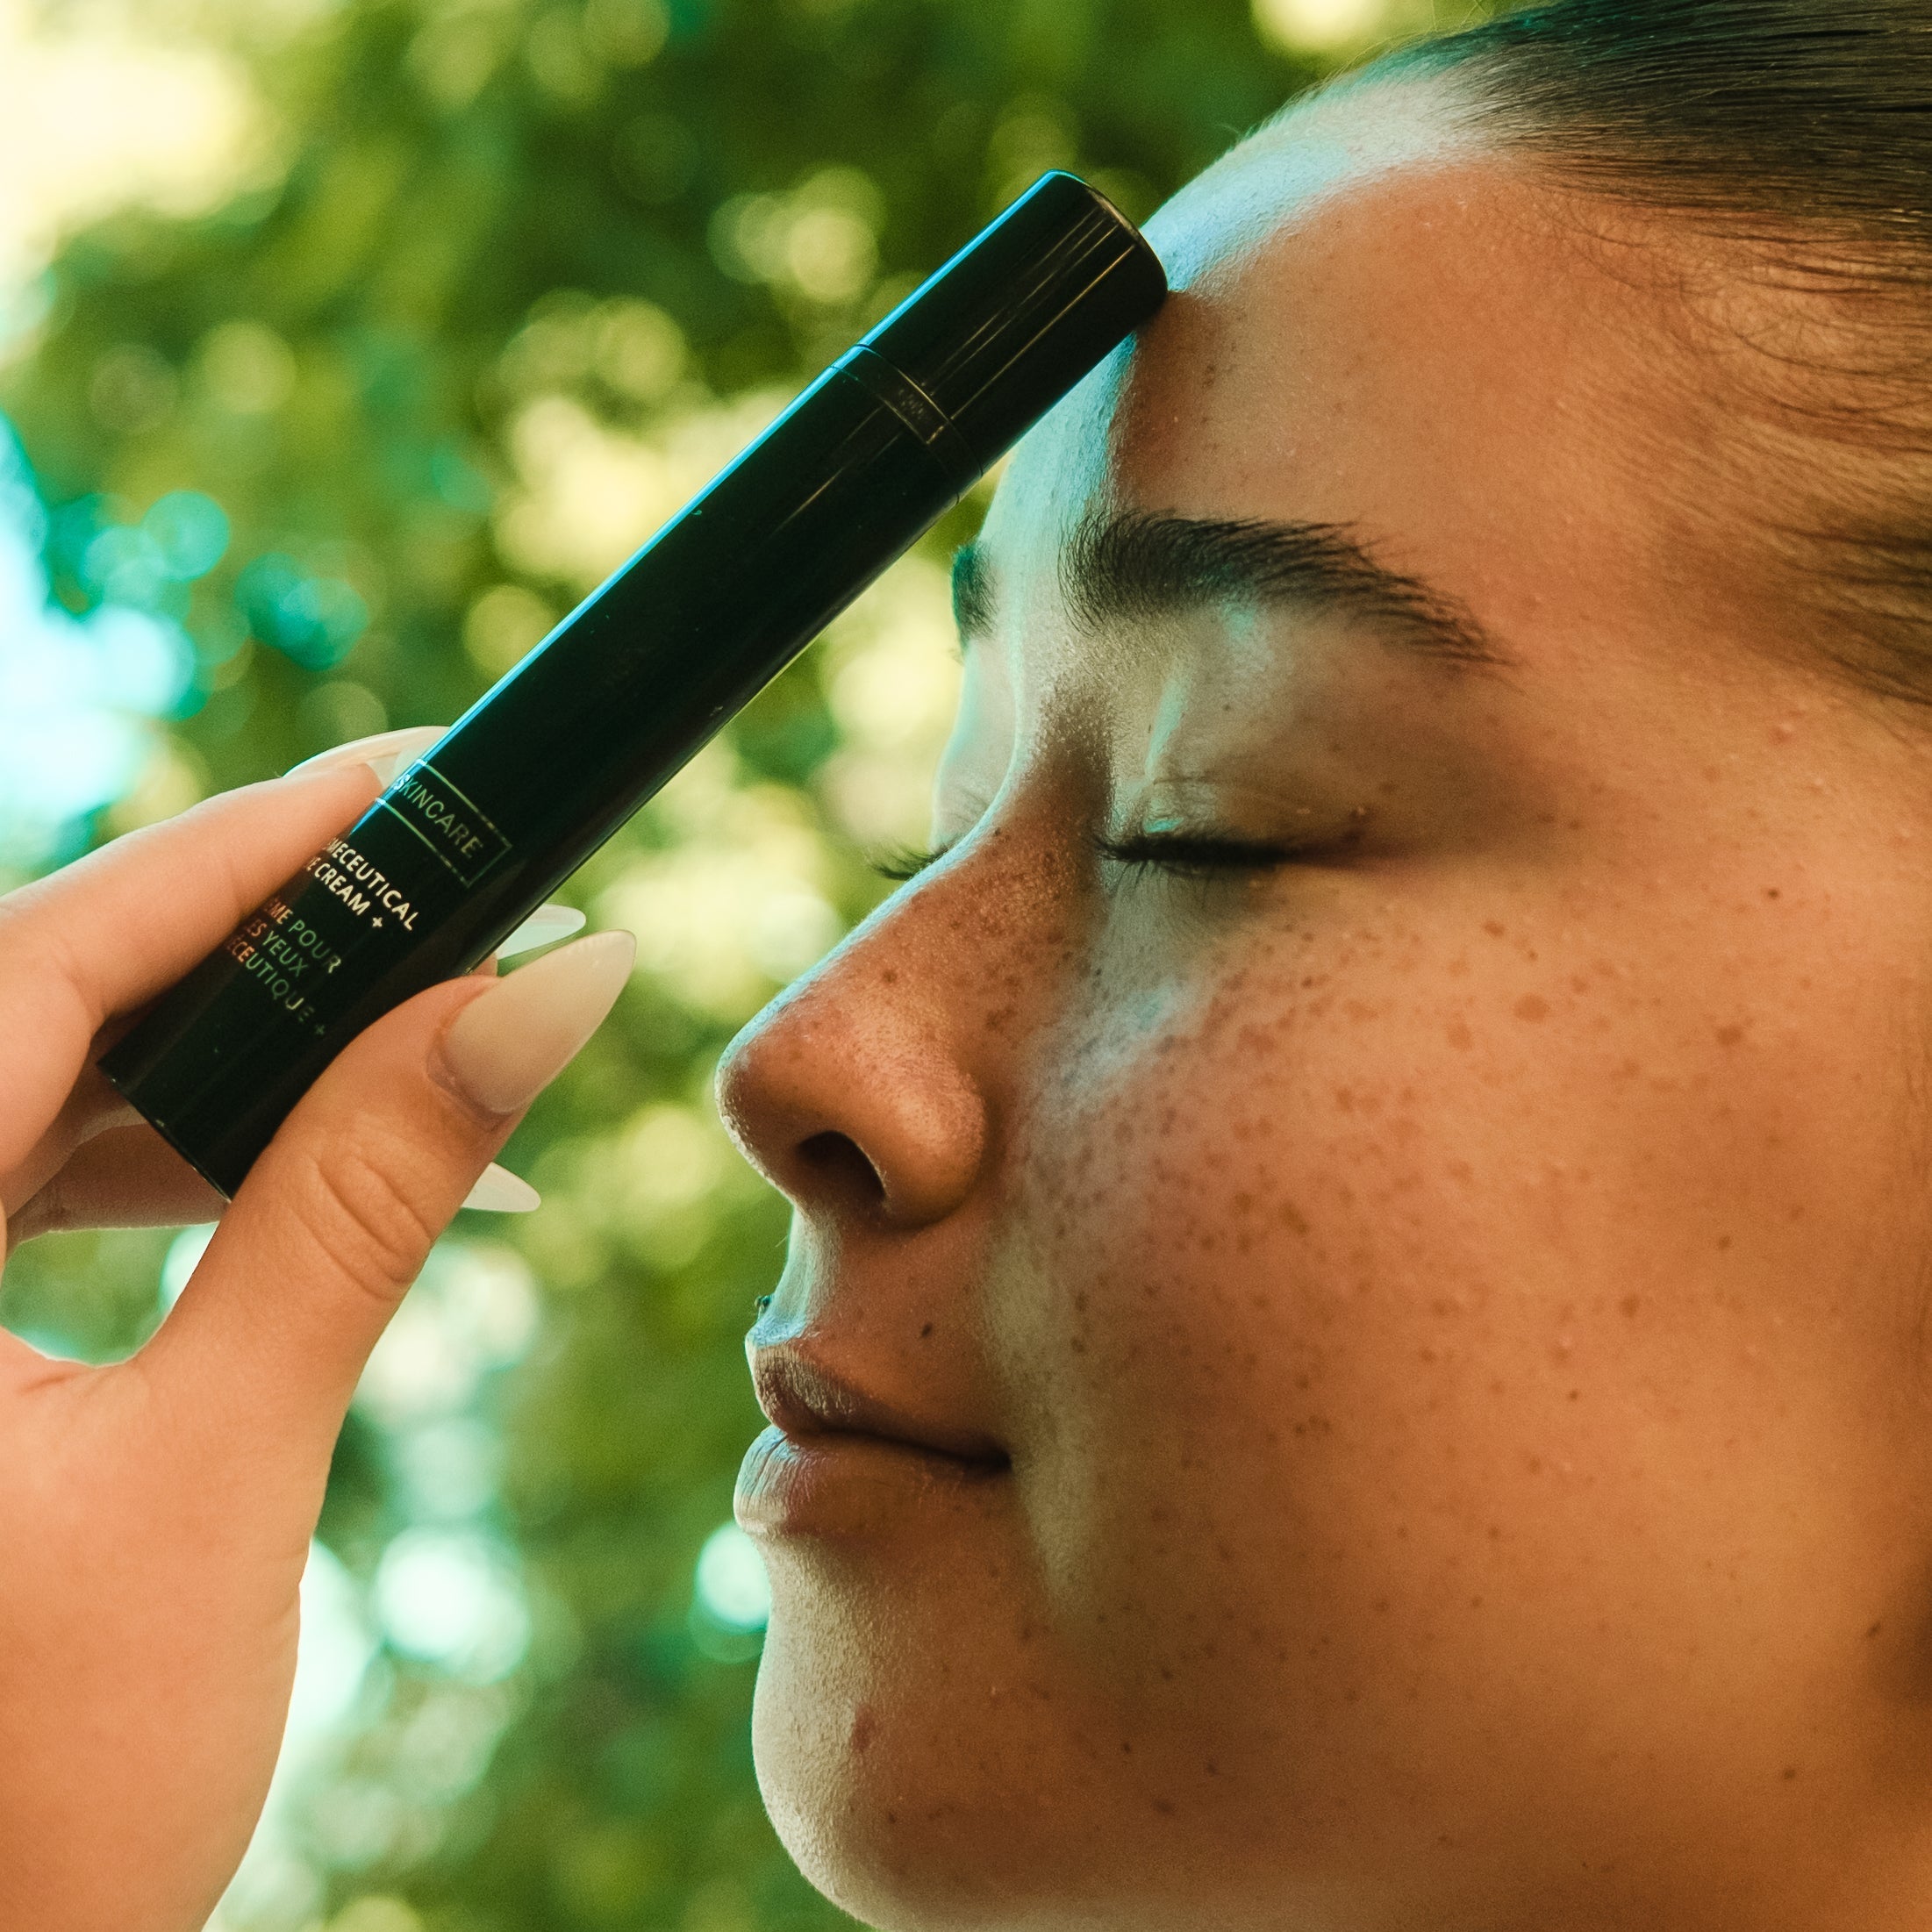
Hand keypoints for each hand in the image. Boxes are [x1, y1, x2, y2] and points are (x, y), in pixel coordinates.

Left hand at [0, 732, 632, 1930]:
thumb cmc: (30, 1811)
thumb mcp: (220, 1478)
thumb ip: (363, 1210)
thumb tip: (534, 997)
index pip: (34, 972)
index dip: (231, 855)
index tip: (397, 776)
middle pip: (26, 1009)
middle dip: (237, 939)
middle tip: (428, 883)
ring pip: (19, 1087)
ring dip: (209, 1053)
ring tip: (397, 1024)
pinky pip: (12, 1182)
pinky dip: (151, 1154)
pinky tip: (277, 1157)